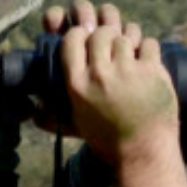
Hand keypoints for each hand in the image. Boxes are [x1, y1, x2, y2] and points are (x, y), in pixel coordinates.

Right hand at [46, 0, 186, 186]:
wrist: (143, 153)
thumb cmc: (108, 141)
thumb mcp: (77, 123)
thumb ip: (55, 114)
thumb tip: (33, 112)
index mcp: (78, 85)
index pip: (73, 39)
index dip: (80, 34)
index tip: (86, 38)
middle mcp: (100, 75)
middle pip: (100, 33)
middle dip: (106, 35)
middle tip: (112, 46)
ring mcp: (128, 71)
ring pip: (126, 35)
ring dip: (129, 40)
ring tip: (130, 53)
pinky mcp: (152, 72)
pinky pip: (148, 43)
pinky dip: (148, 49)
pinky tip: (146, 60)